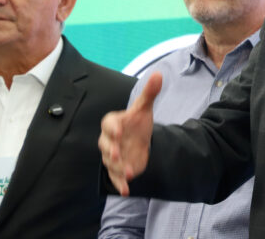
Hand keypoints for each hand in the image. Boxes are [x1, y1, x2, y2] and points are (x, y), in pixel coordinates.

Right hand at [99, 72, 161, 195]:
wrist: (140, 138)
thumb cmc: (137, 121)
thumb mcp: (144, 107)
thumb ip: (149, 93)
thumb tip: (159, 74)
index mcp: (114, 123)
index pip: (108, 123)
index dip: (113, 127)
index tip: (119, 130)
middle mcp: (110, 140)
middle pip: (105, 145)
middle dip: (111, 150)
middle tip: (118, 154)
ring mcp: (113, 155)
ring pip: (110, 163)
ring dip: (117, 168)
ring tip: (128, 172)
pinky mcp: (118, 168)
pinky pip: (115, 177)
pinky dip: (120, 184)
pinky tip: (126, 190)